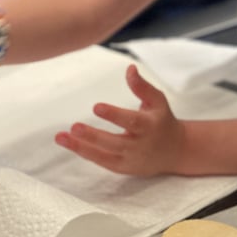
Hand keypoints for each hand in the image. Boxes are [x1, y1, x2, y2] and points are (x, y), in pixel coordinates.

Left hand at [54, 64, 185, 175]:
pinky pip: (102, 162)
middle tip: (74, 127)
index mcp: (150, 126)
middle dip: (93, 136)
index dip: (114, 115)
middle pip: (114, 142)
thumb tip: (129, 68)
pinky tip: (70, 143)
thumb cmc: (162, 120)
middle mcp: (140, 145)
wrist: (176, 151)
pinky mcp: (123, 168)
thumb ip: (142, 86)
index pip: (131, 121)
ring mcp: (131, 159)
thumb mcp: (157, 101)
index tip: (96, 107)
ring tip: (61, 137)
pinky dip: (86, 153)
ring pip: (104, 155)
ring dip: (81, 147)